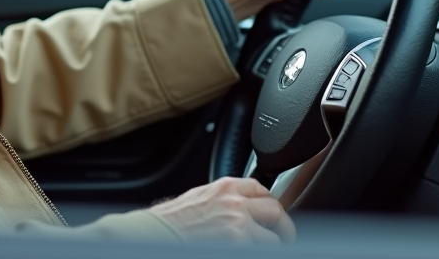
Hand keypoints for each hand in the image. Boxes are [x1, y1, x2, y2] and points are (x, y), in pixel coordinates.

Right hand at [150, 177, 295, 242]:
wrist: (157, 235)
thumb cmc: (172, 221)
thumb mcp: (200, 197)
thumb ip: (224, 198)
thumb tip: (244, 207)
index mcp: (225, 187)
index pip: (261, 189)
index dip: (270, 204)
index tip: (272, 216)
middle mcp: (235, 203)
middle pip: (275, 210)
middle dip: (282, 226)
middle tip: (282, 238)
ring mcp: (239, 226)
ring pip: (273, 239)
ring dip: (268, 246)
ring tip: (258, 248)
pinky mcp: (239, 245)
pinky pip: (261, 250)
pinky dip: (256, 251)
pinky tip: (245, 249)